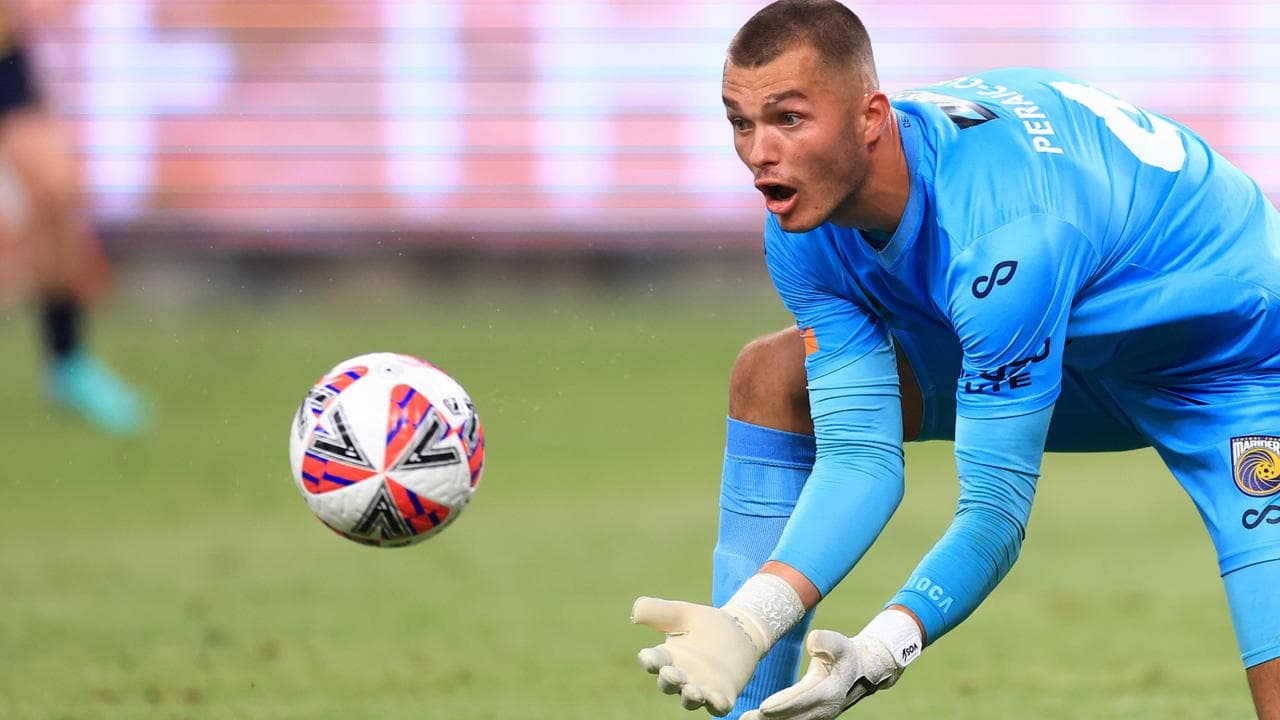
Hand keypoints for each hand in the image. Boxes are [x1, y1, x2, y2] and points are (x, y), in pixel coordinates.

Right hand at [631, 597, 763, 715]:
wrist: (740, 631)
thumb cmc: (704, 623)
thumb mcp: (682, 612)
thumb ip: (658, 611)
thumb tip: (635, 612)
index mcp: (667, 657)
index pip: (653, 660)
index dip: (649, 660)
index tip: (648, 656)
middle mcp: (681, 676)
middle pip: (668, 684)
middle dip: (668, 680)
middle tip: (670, 673)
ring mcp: (702, 688)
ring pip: (690, 700)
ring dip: (689, 697)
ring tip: (693, 691)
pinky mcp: (723, 695)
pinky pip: (718, 706)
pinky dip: (717, 706)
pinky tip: (719, 700)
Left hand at [739, 630, 902, 719]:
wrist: (859, 672)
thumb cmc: (845, 655)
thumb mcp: (841, 643)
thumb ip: (827, 641)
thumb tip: (812, 642)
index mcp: (829, 691)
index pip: (802, 699)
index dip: (783, 705)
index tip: (763, 708)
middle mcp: (824, 709)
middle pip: (793, 717)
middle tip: (746, 719)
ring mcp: (818, 716)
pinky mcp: (811, 716)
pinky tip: (757, 719)